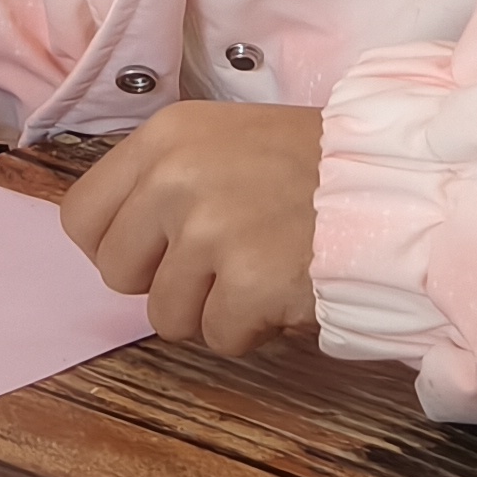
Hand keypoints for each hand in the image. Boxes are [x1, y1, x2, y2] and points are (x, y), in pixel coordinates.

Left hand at [57, 101, 324, 354]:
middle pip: (118, 272)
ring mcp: (211, 231)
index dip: (116, 246)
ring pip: (165, 315)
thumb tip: (115, 240)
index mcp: (164, 138)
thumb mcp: (223, 143)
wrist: (395, 184)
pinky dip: (252, 330)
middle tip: (220, 264)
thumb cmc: (310, 167)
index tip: (155, 252)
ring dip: (210, 310)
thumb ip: (165, 181)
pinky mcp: (249, 282)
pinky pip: (220, 338)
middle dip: (164, 281)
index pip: (81, 217)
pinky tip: (284, 291)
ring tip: (258, 274)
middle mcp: (176, 178)